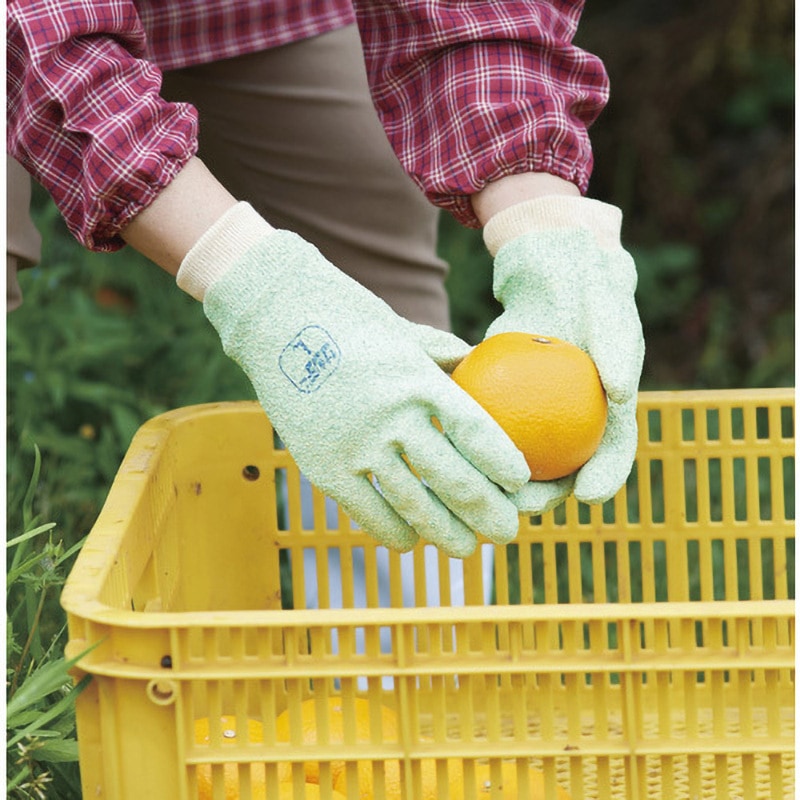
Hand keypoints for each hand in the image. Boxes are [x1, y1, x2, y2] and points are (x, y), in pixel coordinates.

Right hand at [179, 203, 530, 556]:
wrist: (276, 321)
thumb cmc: (346, 320)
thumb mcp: (402, 331)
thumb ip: (440, 355)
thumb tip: (474, 364)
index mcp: (419, 381)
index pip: (476, 432)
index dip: (504, 464)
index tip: (521, 483)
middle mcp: (393, 418)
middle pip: (454, 481)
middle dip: (489, 515)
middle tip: (507, 533)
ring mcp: (357, 447)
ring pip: (415, 507)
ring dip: (448, 535)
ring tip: (468, 549)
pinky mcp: (324, 468)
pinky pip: (368, 514)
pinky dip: (395, 534)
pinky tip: (411, 541)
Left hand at [480, 195, 644, 513]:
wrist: (552, 270)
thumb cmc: (587, 285)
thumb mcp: (608, 304)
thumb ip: (618, 345)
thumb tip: (621, 393)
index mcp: (611, 406)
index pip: (614, 450)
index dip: (607, 478)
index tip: (590, 498)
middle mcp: (577, 416)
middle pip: (566, 467)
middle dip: (546, 495)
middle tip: (522, 503)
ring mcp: (540, 412)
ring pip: (525, 455)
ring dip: (506, 479)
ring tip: (485, 488)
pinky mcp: (506, 403)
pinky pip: (492, 427)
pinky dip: (479, 441)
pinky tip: (454, 447)